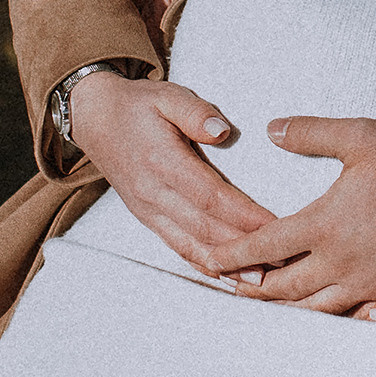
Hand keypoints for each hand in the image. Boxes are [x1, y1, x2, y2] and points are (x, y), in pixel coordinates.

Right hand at [63, 71, 274, 279]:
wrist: (95, 119)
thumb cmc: (137, 106)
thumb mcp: (168, 95)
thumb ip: (195, 112)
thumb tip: (222, 131)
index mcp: (162, 161)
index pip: (210, 195)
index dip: (243, 214)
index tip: (274, 225)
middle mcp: (153, 193)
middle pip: (204, 228)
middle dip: (243, 247)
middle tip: (280, 260)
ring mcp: (149, 210)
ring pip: (191, 245)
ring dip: (225, 266)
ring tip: (258, 281)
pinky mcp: (148, 219)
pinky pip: (177, 248)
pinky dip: (203, 265)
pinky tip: (226, 277)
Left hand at [212, 118, 375, 310]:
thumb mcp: (360, 135)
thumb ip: (310, 133)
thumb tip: (270, 128)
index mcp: (325, 224)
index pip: (264, 247)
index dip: (232, 255)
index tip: (209, 261)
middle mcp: (340, 261)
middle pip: (282, 288)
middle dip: (252, 289)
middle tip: (232, 287)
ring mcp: (367, 283)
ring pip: (314, 310)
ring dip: (285, 309)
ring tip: (268, 305)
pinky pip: (350, 316)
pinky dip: (326, 317)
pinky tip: (320, 314)